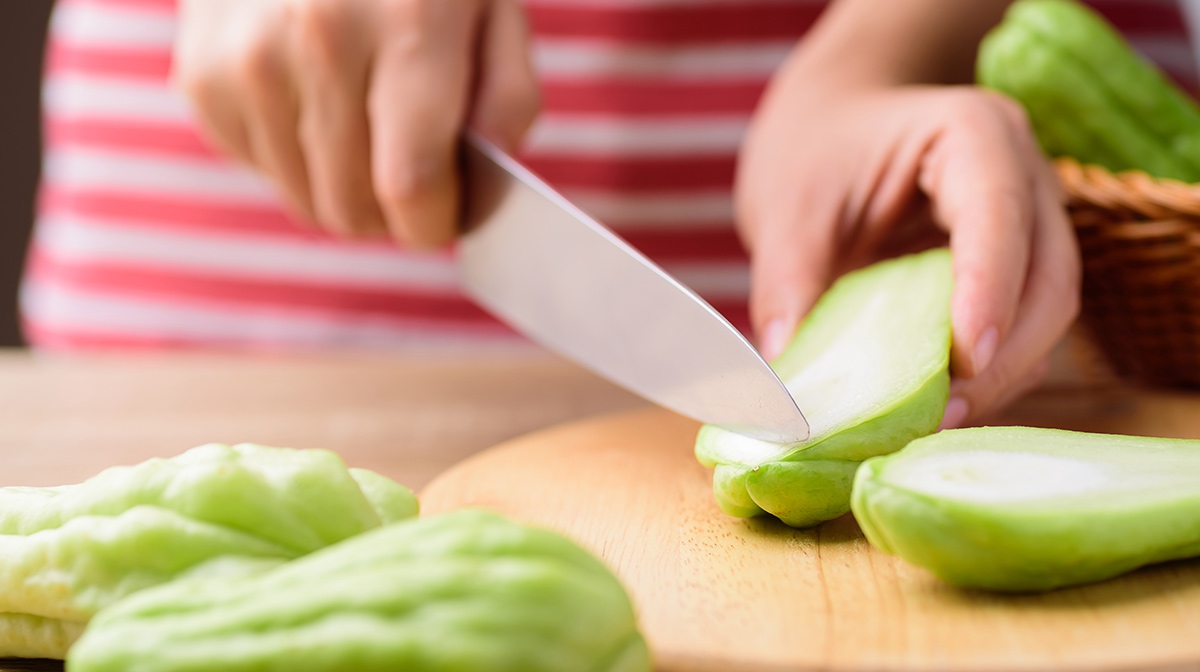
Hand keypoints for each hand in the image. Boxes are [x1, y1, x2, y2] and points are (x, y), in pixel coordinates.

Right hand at [173, 0, 539, 244]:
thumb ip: (506, 105)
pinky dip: (298, 158)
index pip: (410, 184)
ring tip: (367, 129)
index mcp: (408, 25)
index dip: (436, 222)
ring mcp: (247, 59)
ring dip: (346, 189)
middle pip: (353, 207)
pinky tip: (316, 101)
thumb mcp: (496, 12)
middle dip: (395, 215)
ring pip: (307, 201)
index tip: (449, 215)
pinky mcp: (203, 77)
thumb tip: (477, 197)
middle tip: (414, 178)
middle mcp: (317, 40)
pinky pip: (264, 170)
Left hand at [737, 72, 1080, 427]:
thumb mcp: (787, 211)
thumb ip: (788, 287)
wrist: (831, 127)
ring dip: (1002, 376)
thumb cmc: (813, 151)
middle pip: (1049, 277)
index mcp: (972, 133)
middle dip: (1004, 356)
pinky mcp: (1018, 271)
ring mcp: (1031, 225)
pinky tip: (937, 408)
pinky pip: (1024, 331)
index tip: (967, 357)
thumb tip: (788, 380)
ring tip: (932, 423)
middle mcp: (1024, 176)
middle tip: (940, 415)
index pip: (998, 213)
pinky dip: (990, 375)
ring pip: (1048, 313)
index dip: (990, 288)